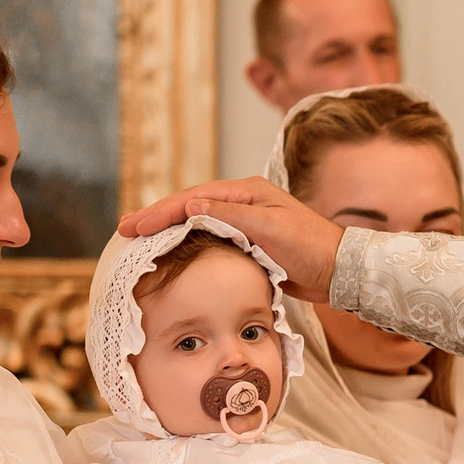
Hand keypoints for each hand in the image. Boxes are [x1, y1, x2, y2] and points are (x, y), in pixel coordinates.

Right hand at [119, 176, 343, 303]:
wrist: (339, 271)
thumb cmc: (311, 246)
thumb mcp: (270, 228)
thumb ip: (231, 215)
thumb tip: (190, 203)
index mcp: (246, 192)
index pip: (192, 198)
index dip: (160, 211)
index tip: (133, 226)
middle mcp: (242, 203)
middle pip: (189, 207)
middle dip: (156, 218)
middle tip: (124, 230)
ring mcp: (245, 223)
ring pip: (197, 224)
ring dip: (168, 231)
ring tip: (139, 241)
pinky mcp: (248, 244)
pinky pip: (210, 240)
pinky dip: (187, 244)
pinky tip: (172, 254)